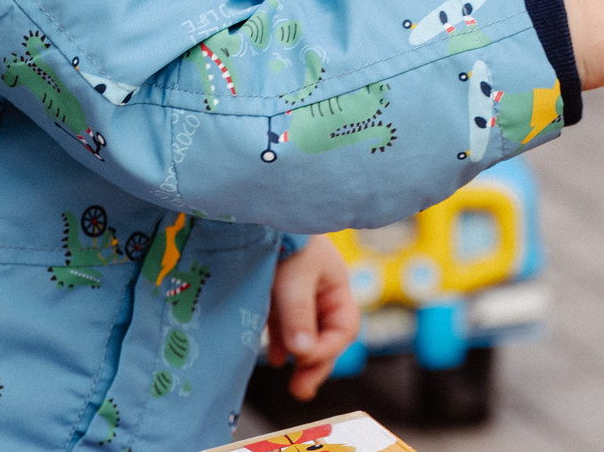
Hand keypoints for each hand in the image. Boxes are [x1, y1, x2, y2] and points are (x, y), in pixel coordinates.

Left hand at [264, 235, 358, 400]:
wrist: (260, 213)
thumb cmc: (286, 239)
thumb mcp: (294, 277)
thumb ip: (298, 314)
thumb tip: (300, 353)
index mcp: (336, 287)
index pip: (343, 328)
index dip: (327, 348)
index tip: (304, 359)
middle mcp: (322, 294)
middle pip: (327, 338)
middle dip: (316, 365)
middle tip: (301, 390)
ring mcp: (300, 296)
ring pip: (306, 335)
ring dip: (300, 359)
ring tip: (291, 382)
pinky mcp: (278, 297)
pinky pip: (286, 328)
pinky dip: (283, 344)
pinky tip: (275, 358)